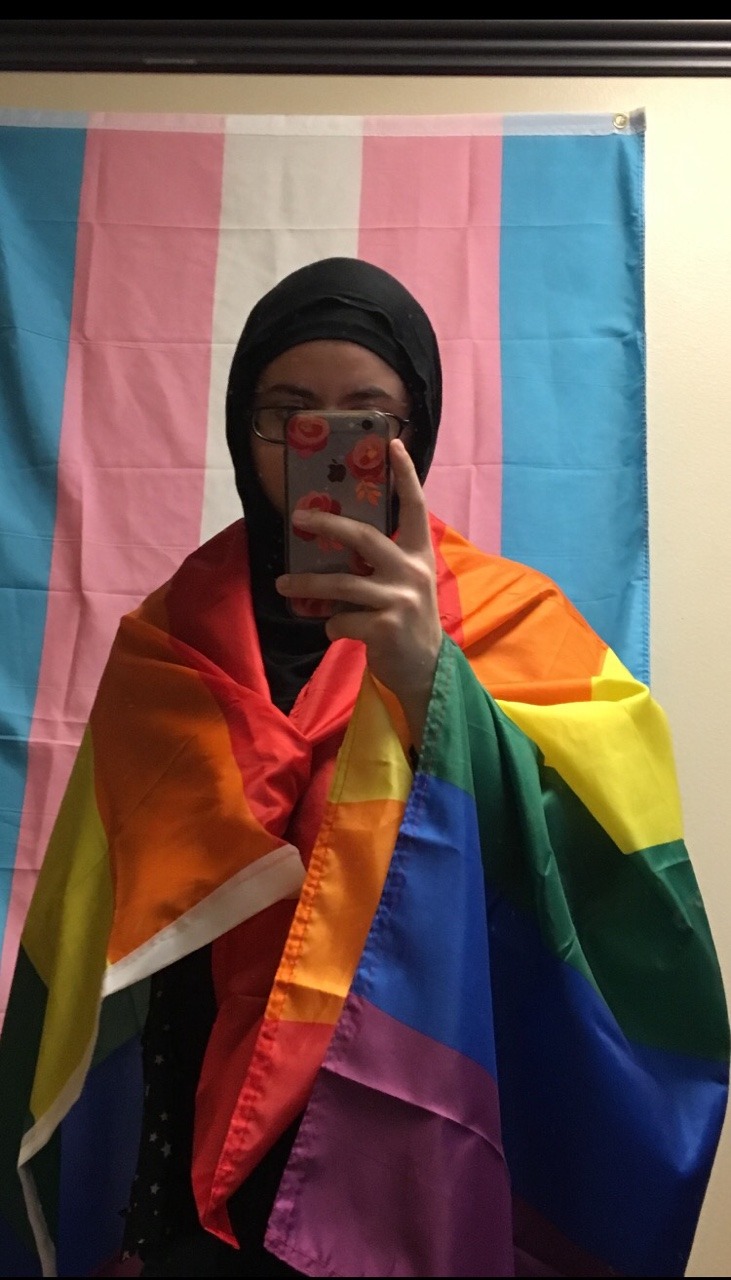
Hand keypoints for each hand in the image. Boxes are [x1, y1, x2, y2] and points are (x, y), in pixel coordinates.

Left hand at [275, 438, 441, 748]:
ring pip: (341, 584)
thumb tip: (337, 542)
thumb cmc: (409, 623)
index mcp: (419, 556)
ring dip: (307, 584)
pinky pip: (340, 621)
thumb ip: (384, 563)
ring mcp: (400, 601)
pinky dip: (330, 626)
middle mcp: (412, 573)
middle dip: (327, 525)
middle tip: (298, 518)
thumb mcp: (407, 586)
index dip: (406, 475)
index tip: (391, 443)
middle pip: (364, 537)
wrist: (425, 672)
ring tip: (283, 584)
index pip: (416, 507)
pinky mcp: (385, 629)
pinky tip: (336, 631)